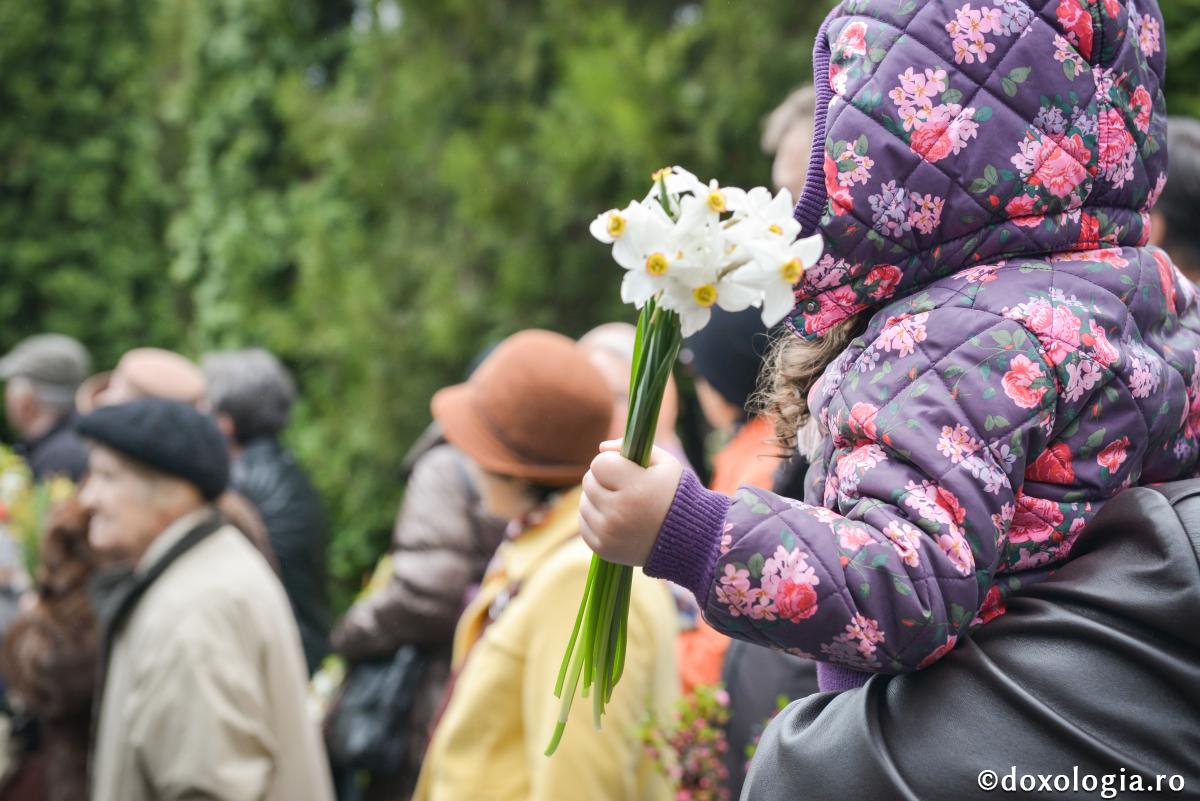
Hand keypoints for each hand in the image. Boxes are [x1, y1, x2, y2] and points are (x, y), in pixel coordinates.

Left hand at [579, 440, 683, 565]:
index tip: (625, 470)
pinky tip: (615, 519)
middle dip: (604, 479)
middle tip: (624, 486)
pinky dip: (595, 518)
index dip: (612, 462)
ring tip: (622, 503)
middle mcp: (619, 513)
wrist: (689, 539)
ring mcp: (609, 534)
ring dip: (598, 498)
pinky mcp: (603, 549)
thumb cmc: (675, 495)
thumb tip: (602, 447)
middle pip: (589, 482)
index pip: (600, 464)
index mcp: (636, 488)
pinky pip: (584, 524)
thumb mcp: (665, 464)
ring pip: (584, 502)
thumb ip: (632, 448)